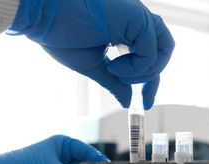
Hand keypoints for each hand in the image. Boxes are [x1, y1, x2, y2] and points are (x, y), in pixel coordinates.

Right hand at [8, 0, 174, 109]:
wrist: (43, 17)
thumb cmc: (61, 35)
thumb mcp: (93, 65)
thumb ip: (113, 82)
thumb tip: (126, 100)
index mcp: (126, 27)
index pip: (150, 56)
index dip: (150, 81)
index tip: (144, 102)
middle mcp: (135, 19)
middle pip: (164, 50)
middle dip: (153, 77)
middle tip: (139, 95)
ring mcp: (137, 16)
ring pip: (164, 50)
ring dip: (143, 72)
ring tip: (115, 73)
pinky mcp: (135, 17)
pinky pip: (150, 52)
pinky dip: (135, 67)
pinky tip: (113, 66)